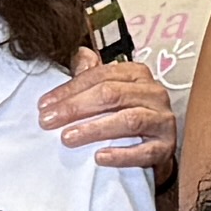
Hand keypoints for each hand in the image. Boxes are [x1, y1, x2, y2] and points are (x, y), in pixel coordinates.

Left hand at [36, 54, 174, 172]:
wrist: (156, 149)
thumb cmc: (128, 116)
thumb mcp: (111, 92)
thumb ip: (93, 75)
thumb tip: (79, 53)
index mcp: (138, 74)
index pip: (100, 76)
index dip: (69, 89)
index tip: (44, 105)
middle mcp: (154, 93)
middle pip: (112, 94)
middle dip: (75, 107)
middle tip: (48, 122)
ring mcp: (163, 120)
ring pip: (129, 120)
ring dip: (95, 129)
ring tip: (68, 138)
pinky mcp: (166, 147)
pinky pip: (144, 151)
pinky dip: (121, 155)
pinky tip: (99, 157)